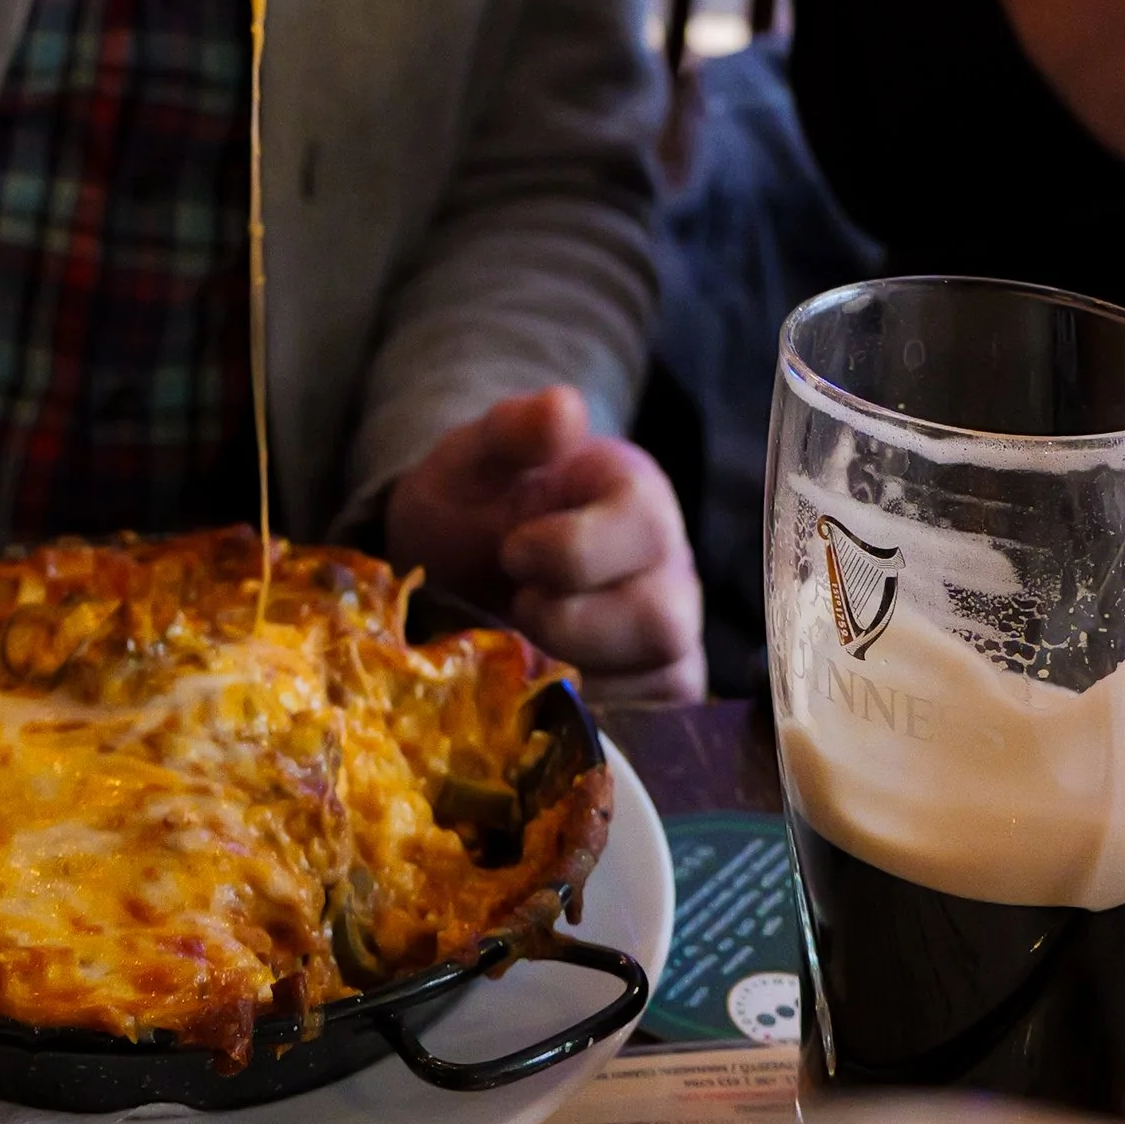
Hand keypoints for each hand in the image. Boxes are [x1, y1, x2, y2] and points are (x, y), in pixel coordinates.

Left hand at [386, 385, 704, 695]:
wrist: (451, 573)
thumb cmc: (469, 509)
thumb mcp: (470, 463)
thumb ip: (512, 432)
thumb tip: (565, 405)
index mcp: (634, 492)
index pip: (644, 528)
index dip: (571, 551)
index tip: (512, 550)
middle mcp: (668, 563)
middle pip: (660, 616)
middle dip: (570, 623)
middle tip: (516, 605)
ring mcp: (672, 629)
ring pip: (661, 672)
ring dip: (579, 669)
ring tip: (528, 644)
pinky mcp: (662, 688)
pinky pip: (657, 718)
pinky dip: (598, 711)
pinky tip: (552, 686)